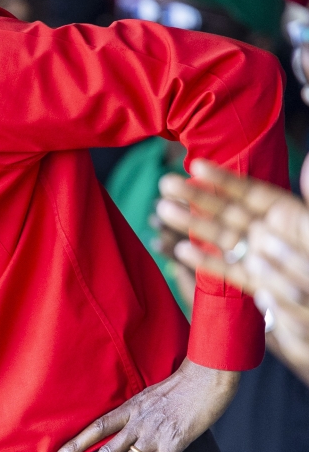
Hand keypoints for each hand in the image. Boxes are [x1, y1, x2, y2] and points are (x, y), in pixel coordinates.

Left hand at [55, 358, 238, 451]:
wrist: (206, 377)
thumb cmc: (181, 385)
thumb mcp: (150, 395)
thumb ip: (137, 411)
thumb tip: (128, 424)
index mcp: (128, 409)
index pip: (96, 428)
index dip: (76, 444)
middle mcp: (136, 423)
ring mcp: (154, 435)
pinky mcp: (174, 443)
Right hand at [155, 160, 308, 382]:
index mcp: (290, 215)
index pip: (250, 193)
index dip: (223, 180)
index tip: (196, 166)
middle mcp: (271, 233)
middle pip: (228, 211)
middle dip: (195, 197)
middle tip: (165, 183)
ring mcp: (260, 258)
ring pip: (220, 238)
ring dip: (190, 224)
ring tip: (161, 210)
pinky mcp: (253, 285)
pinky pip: (226, 271)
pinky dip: (204, 261)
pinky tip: (180, 250)